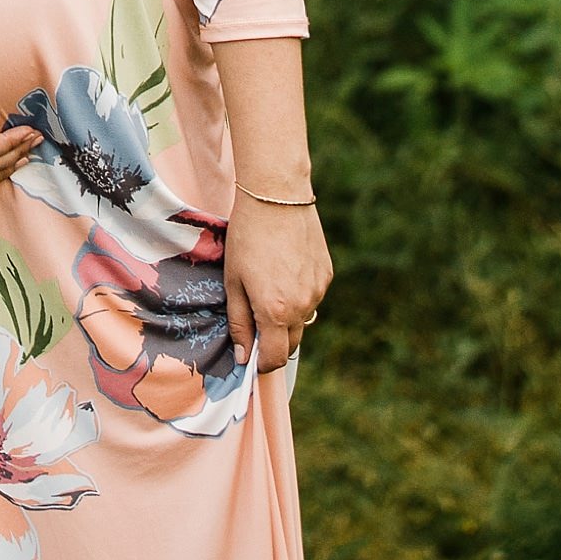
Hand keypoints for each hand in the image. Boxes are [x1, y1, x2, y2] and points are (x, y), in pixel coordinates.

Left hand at [223, 196, 331, 370]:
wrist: (277, 196)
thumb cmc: (247, 237)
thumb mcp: (233, 281)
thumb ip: (239, 322)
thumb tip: (243, 356)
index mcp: (276, 311)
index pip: (274, 359)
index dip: (260, 363)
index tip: (249, 356)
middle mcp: (302, 307)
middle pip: (290, 344)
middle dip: (272, 341)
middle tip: (254, 318)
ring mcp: (318, 291)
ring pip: (302, 320)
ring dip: (286, 316)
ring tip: (268, 283)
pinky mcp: (327, 275)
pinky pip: (312, 298)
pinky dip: (299, 295)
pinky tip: (285, 269)